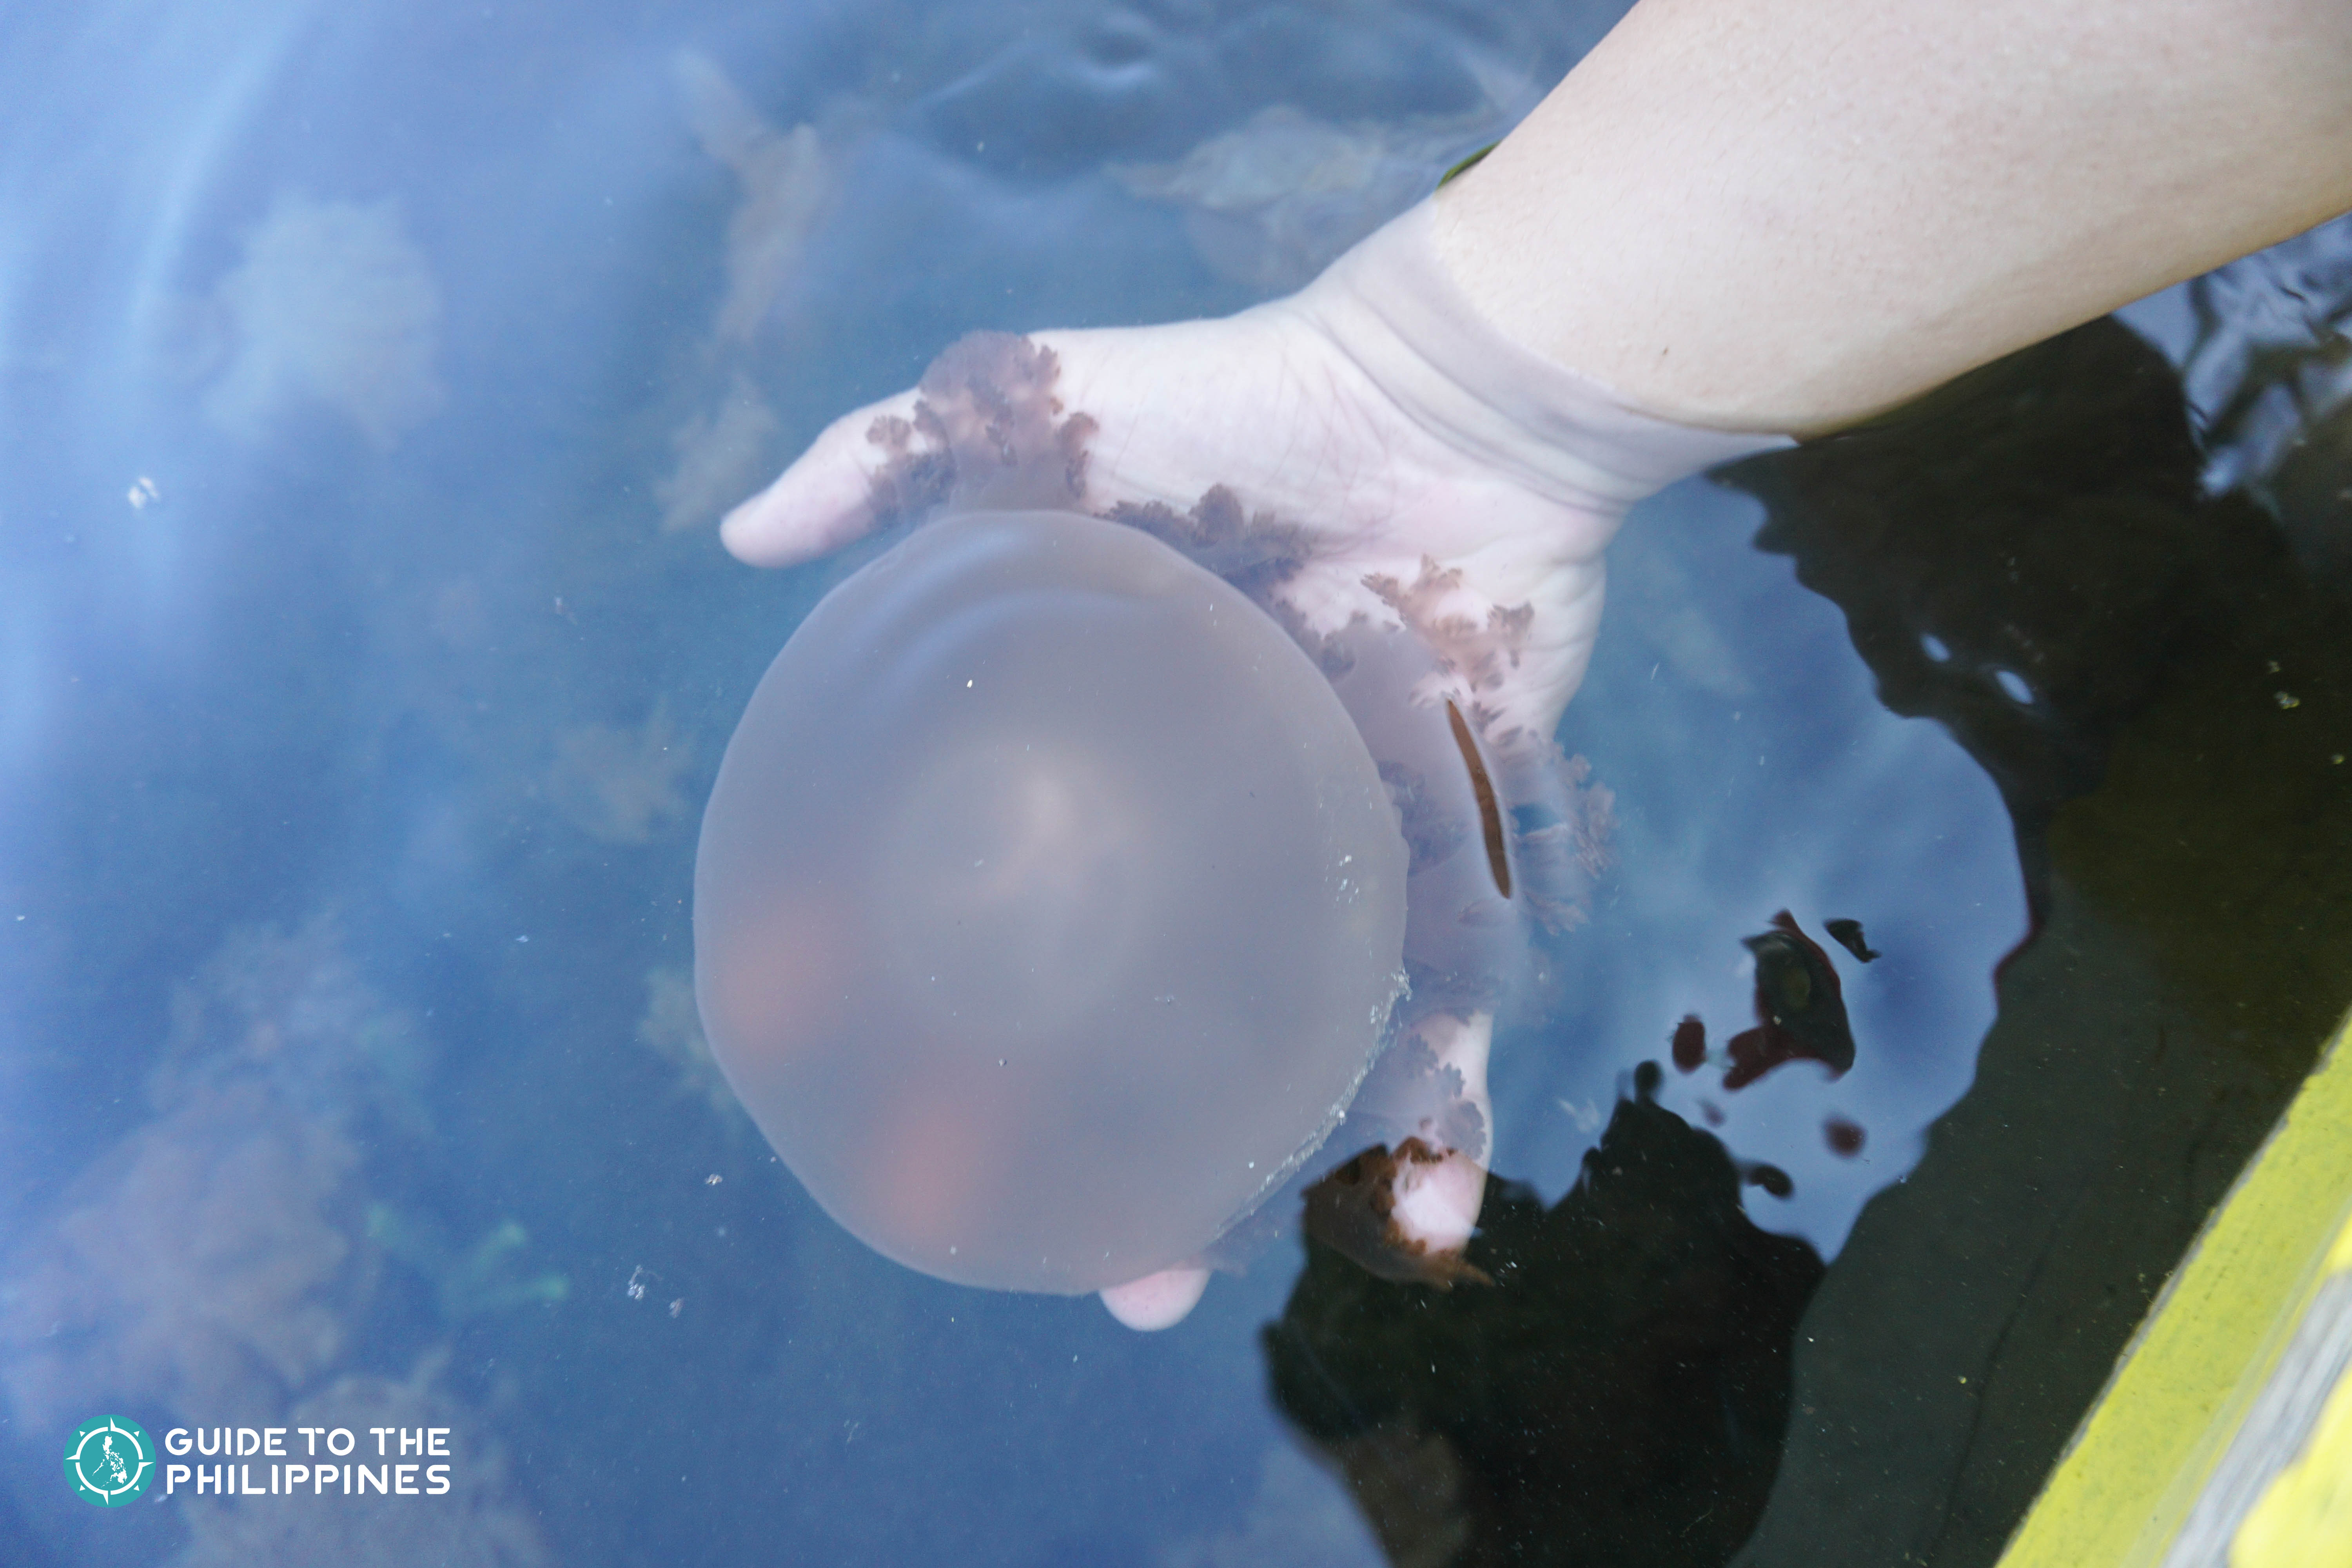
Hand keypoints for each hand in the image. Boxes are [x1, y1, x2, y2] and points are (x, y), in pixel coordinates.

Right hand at [718, 201, 1776, 1323]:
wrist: (1455, 397)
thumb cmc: (1250, 399)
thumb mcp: (1042, 416)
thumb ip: (893, 460)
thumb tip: (739, 537)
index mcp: (1137, 759)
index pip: (1031, 912)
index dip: (960, 1013)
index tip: (887, 1099)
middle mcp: (1233, 831)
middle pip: (1159, 1022)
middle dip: (1102, 1147)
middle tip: (1014, 1246)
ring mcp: (1346, 862)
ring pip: (1294, 1063)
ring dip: (1251, 1190)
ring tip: (1173, 1287)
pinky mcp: (1468, 868)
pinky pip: (1454, 1018)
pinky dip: (1440, 1119)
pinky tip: (1423, 1225)